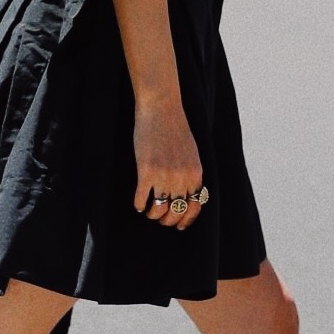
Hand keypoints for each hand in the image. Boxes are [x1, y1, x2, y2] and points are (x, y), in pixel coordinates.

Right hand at [133, 95, 204, 230]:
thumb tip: (185, 194)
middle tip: (159, 217)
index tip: (179, 226)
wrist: (161, 108)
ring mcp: (164, 175)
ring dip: (152, 214)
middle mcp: (182, 178)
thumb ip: (190, 173)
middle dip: (167, 220)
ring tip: (148, 210)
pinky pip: (141, 199)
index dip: (186, 220)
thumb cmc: (175, 128)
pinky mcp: (146, 171)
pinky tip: (137, 203)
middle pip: (176, 212)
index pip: (195, 207)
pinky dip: (138, 204)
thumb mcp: (191, 153)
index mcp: (196, 174)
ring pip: (158, 210)